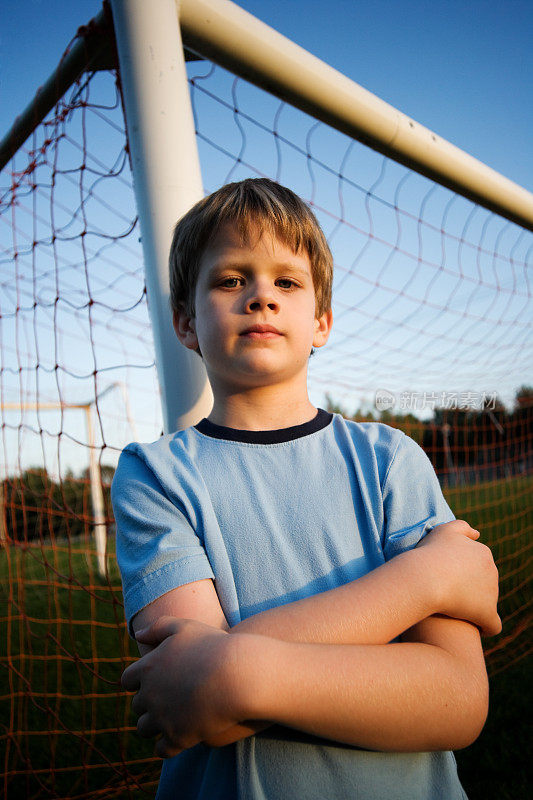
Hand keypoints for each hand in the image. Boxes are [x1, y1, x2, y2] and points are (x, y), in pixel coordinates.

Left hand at [121, 616, 247, 756]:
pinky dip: (167, 746)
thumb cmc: (213, 646)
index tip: (148, 683)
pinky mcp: (178, 738)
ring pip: (144, 729)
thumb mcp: (185, 626)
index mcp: (148, 668)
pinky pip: (162, 750)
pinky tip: (178, 739)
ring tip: (167, 722)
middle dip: (147, 704)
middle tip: (162, 701)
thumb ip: (158, 627)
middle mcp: (149, 695)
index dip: (137, 682)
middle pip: (137, 706)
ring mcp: (162, 719)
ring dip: (152, 726)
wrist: (238, 676)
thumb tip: (138, 635)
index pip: (127, 680)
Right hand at [416, 520, 500, 635]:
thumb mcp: (444, 531)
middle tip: (446, 592)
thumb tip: (478, 534)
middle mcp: (492, 571)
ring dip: (474, 606)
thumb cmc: (430, 554)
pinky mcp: (487, 613)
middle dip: (470, 588)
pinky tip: (474, 628)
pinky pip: (492, 625)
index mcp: (483, 553)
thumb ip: (462, 527)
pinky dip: (485, 627)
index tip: (445, 577)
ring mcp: (492, 593)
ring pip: (487, 602)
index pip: (478, 563)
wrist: (425, 577)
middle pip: (484, 582)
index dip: (462, 571)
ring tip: (453, 610)